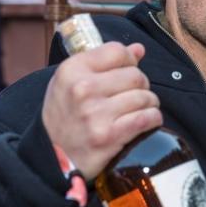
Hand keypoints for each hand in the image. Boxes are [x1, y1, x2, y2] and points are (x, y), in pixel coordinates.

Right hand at [42, 42, 162, 179]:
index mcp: (72, 70)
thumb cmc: (65, 116)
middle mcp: (83, 89)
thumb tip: (138, 49)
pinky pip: (147, 118)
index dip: (129, 60)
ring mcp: (96, 113)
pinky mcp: (109, 135)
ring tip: (137, 110)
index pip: (117, 51)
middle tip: (132, 96)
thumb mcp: (71, 83)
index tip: (127, 71)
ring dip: (148, 104)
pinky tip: (145, 121)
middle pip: (136, 75)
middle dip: (141, 86)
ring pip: (145, 97)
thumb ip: (103, 62)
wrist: (53, 156)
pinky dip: (152, 119)